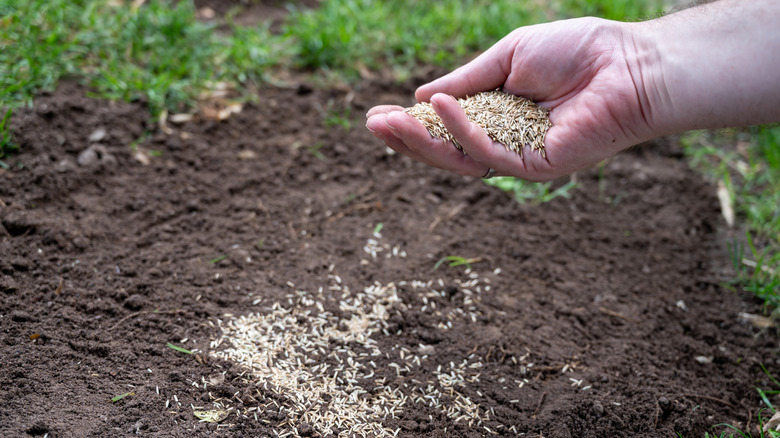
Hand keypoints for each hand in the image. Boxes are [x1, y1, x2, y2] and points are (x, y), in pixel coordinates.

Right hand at [366, 17, 653, 181]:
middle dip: (408, 139)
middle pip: (447, 149)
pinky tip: (437, 108)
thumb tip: (423, 96)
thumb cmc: (578, 53)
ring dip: (423, 142)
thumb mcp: (508, 57)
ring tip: (388, 122)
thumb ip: (468, 80)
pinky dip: (462, 130)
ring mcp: (520, 156)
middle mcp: (505, 140)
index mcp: (498, 115)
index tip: (378, 114)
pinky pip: (490, 152)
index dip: (413, 123)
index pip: (447, 127)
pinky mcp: (537, 165)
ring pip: (461, 159)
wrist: (631, 63)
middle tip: (372, 124)